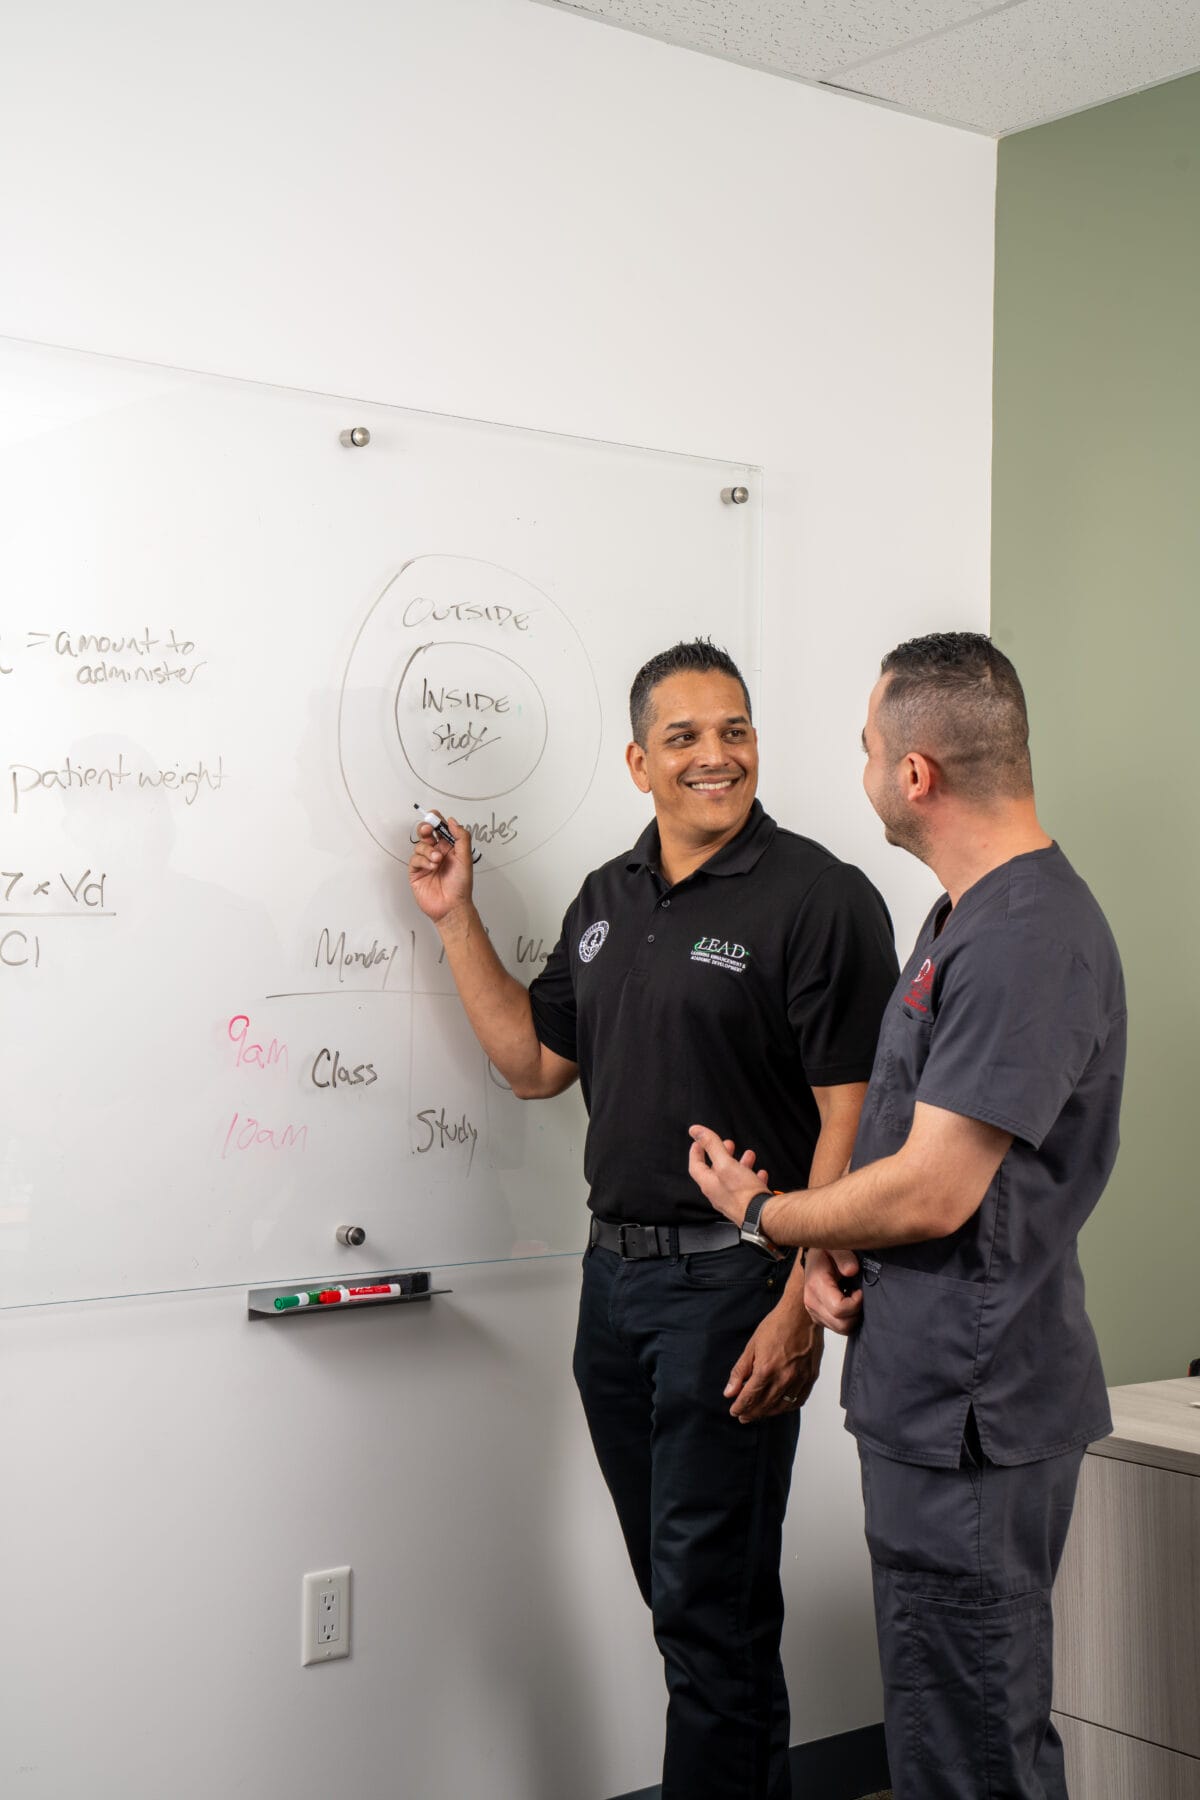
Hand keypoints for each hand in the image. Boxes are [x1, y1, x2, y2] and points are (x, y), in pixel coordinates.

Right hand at [408, 814, 473, 922]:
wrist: (452, 906)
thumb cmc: (461, 885)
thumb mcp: (466, 858)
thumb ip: (461, 837)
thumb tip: (452, 821)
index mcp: (450, 848)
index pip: (441, 829)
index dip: (436, 820)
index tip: (434, 816)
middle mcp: (437, 853)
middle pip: (426, 833)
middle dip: (425, 829)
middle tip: (428, 830)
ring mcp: (426, 862)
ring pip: (420, 845)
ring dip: (428, 850)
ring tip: (437, 860)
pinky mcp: (417, 871)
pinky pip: (415, 859)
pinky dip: (423, 860)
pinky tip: (431, 867)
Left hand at [687, 1125, 765, 1224]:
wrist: (763, 1217)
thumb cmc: (744, 1195)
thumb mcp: (726, 1164)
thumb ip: (711, 1145)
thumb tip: (696, 1131)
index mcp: (709, 1184)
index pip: (696, 1165)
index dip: (696, 1151)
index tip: (699, 1141)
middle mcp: (718, 1194)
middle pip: (716, 1171)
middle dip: (722, 1154)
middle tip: (727, 1144)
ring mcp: (733, 1200)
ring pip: (733, 1178)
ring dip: (740, 1164)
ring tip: (748, 1155)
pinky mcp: (747, 1204)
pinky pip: (748, 1187)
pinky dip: (752, 1177)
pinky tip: (760, 1173)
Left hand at [725, 1303, 822, 1422]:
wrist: (802, 1314)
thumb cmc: (776, 1326)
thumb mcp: (752, 1346)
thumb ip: (740, 1371)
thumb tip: (729, 1392)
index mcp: (766, 1369)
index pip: (750, 1397)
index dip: (740, 1407)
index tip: (734, 1411)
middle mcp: (784, 1378)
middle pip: (765, 1405)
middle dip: (752, 1413)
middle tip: (743, 1417)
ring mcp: (800, 1379)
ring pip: (782, 1406)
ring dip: (768, 1413)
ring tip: (758, 1413)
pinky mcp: (811, 1377)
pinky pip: (799, 1400)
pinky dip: (787, 1407)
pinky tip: (779, 1407)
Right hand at [802, 1248, 862, 1334]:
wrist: (814, 1257)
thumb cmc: (826, 1251)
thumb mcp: (835, 1247)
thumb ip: (844, 1257)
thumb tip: (852, 1270)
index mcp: (816, 1285)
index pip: (839, 1309)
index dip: (856, 1303)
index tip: (860, 1290)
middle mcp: (812, 1302)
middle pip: (842, 1324)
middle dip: (857, 1313)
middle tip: (859, 1295)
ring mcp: (814, 1312)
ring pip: (841, 1329)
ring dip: (853, 1317)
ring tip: (854, 1298)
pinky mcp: (819, 1317)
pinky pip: (838, 1327)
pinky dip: (848, 1319)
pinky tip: (848, 1302)